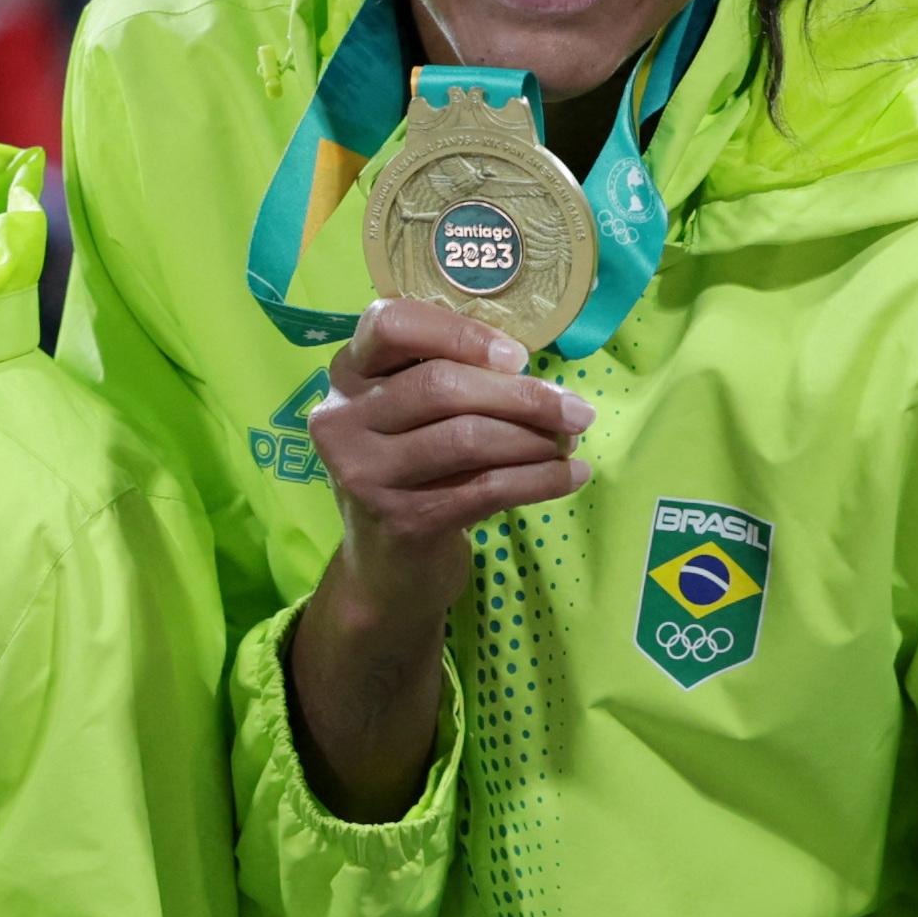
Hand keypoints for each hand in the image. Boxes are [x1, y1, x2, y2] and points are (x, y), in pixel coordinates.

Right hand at [283, 296, 589, 821]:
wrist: (386, 591)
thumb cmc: (419, 489)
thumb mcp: (420, 424)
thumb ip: (454, 378)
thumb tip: (544, 352)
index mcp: (343, 384)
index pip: (386, 325)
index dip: (456, 331)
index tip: (514, 351)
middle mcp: (337, 427)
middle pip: (441, 387)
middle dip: (521, 394)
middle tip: (575, 405)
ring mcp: (361, 481)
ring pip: (464, 438)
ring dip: (536, 437)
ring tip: (580, 442)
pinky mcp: (397, 530)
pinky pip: (479, 493)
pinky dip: (535, 483)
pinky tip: (572, 480)